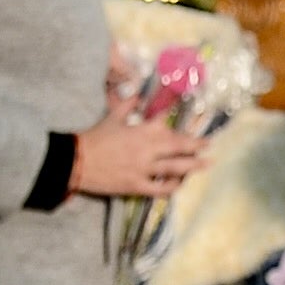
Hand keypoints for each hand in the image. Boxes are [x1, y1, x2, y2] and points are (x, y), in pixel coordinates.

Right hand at [68, 118, 203, 198]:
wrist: (75, 161)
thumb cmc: (94, 138)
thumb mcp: (112, 118)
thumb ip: (127, 106)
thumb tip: (137, 95)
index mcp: (142, 131)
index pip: (167, 122)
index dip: (183, 121)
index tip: (196, 117)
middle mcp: (148, 149)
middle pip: (179, 146)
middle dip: (196, 144)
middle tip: (209, 144)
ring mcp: (144, 169)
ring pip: (175, 168)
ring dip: (193, 166)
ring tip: (206, 163)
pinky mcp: (137, 186)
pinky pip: (161, 188)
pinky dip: (172, 186)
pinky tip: (180, 183)